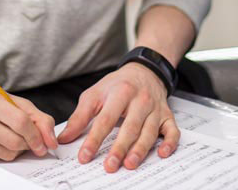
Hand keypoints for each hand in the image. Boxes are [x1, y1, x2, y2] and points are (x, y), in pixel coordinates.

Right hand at [0, 86, 57, 161]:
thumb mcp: (14, 101)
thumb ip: (38, 117)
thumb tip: (51, 141)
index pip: (20, 121)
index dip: (37, 135)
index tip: (46, 142)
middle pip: (14, 140)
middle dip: (29, 143)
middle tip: (33, 140)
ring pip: (7, 152)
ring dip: (19, 149)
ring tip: (17, 137)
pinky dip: (7, 152)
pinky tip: (4, 141)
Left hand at [57, 63, 178, 172]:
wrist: (144, 71)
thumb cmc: (118, 85)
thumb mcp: (95, 94)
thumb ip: (80, 117)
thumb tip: (64, 138)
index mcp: (120, 92)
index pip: (105, 119)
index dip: (94, 139)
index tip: (85, 156)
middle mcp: (140, 100)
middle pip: (130, 127)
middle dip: (119, 148)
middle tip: (110, 165)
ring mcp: (155, 109)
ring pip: (150, 131)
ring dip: (140, 149)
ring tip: (129, 164)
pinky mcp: (167, 116)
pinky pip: (172, 130)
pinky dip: (169, 143)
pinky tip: (162, 153)